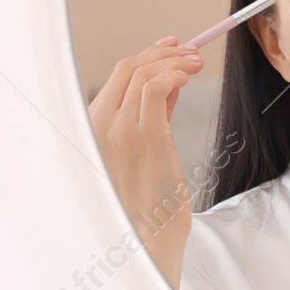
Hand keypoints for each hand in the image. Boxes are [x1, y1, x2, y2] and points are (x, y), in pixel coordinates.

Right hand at [87, 36, 200, 285]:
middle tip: (190, 52)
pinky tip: (190, 76)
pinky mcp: (144, 137)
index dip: (146, 57)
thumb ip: (154, 115)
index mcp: (92, 130)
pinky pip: (156, 89)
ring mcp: (118, 131)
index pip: (116, 77)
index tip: (171, 49)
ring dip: (175, 61)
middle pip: (127, 68)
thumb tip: (170, 84)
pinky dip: (175, 73)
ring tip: (197, 63)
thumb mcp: (146, 152)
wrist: (146, 240)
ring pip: (143, 73)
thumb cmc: (147, 205)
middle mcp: (99, 126)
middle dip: (162, 54)